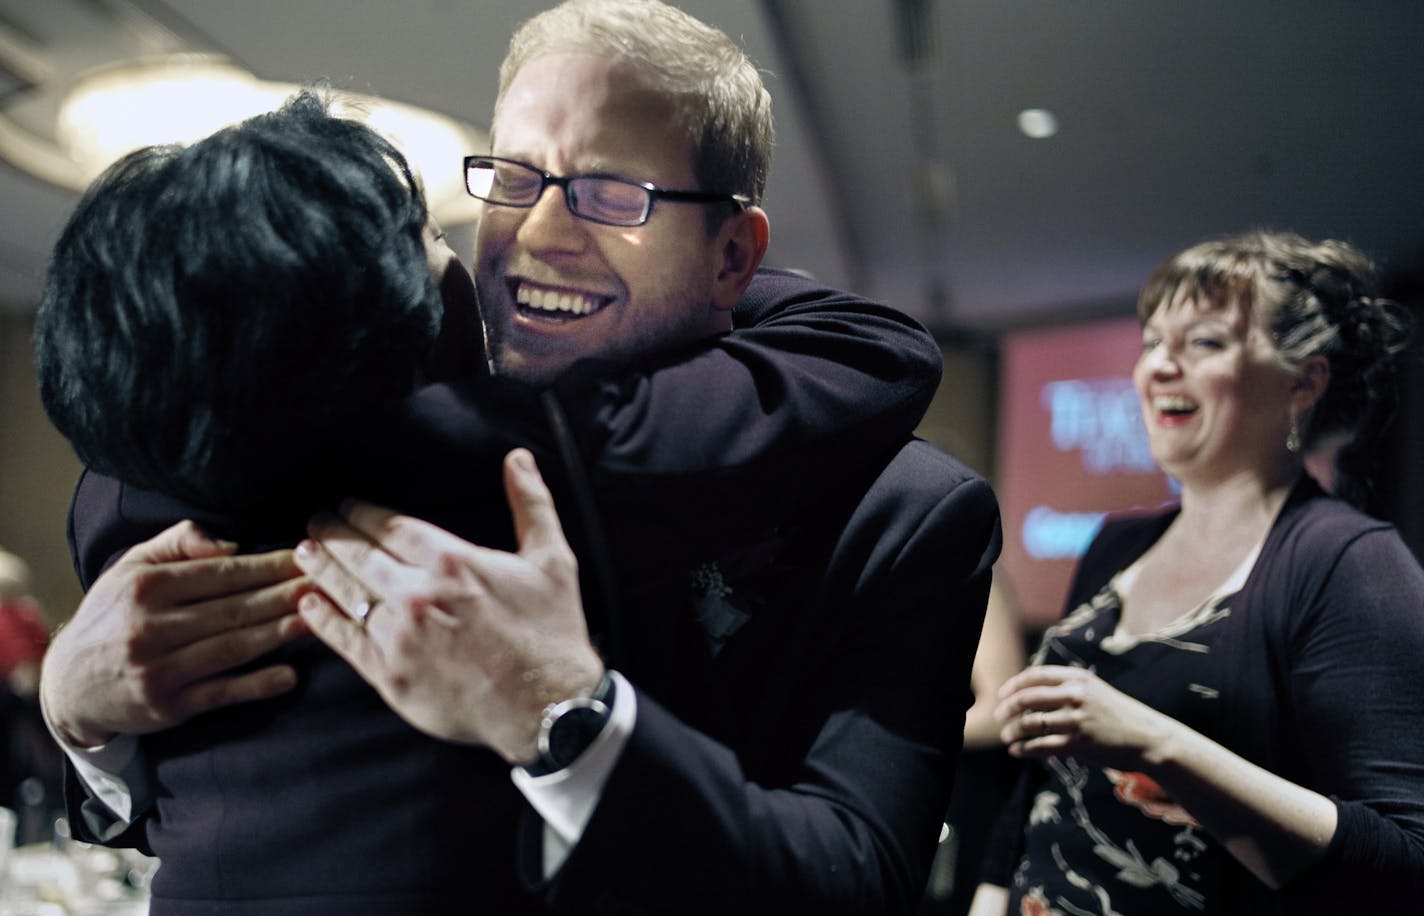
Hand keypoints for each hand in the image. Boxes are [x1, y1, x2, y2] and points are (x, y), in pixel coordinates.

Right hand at [41, 521, 308, 748]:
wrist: (68, 685)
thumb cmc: (113, 616)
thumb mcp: (131, 568)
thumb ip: (177, 543)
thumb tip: (229, 545)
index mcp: (146, 587)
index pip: (223, 574)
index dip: (271, 565)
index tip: (310, 556)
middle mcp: (150, 627)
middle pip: (234, 609)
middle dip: (287, 594)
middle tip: (331, 584)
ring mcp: (160, 670)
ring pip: (232, 648)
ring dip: (280, 634)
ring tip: (320, 618)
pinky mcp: (168, 707)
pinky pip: (220, 693)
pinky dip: (256, 685)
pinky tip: (289, 675)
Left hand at [294, 448, 603, 763]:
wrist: (547, 707)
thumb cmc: (552, 632)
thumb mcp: (552, 559)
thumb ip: (531, 504)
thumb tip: (518, 459)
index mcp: (452, 563)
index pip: (391, 527)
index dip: (363, 513)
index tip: (347, 505)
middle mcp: (418, 596)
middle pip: (359, 556)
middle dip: (333, 535)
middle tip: (316, 522)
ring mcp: (400, 638)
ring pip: (346, 594)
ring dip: (320, 570)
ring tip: (304, 553)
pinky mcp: (391, 676)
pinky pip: (346, 642)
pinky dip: (322, 621)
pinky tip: (309, 605)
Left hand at [995, 665, 1172, 768]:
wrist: (1149, 738)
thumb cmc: (1119, 717)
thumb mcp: (1095, 692)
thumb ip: (1068, 689)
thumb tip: (1031, 695)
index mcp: (1079, 678)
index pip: (1036, 675)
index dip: (1014, 685)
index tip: (1002, 694)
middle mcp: (1076, 694)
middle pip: (1027, 697)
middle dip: (1007, 707)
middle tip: (999, 716)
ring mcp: (1077, 719)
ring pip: (1030, 723)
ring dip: (1013, 731)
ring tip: (1007, 737)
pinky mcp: (1079, 742)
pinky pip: (1041, 745)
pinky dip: (1024, 749)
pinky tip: (1017, 751)